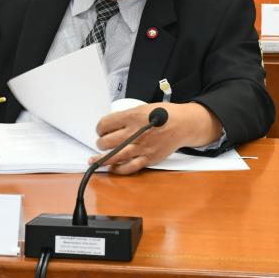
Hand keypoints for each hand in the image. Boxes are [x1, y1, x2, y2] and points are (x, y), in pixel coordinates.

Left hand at [91, 102, 221, 174]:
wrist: (182, 125)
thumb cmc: (164, 115)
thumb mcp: (142, 108)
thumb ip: (127, 117)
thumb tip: (111, 125)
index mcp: (133, 116)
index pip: (106, 123)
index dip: (100, 127)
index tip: (101, 130)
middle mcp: (136, 133)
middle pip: (108, 141)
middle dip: (100, 143)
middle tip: (101, 142)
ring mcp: (142, 147)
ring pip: (116, 156)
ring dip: (103, 159)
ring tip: (96, 159)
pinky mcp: (148, 158)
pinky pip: (130, 167)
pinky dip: (119, 169)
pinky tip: (113, 168)